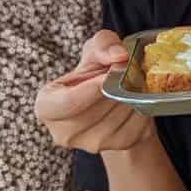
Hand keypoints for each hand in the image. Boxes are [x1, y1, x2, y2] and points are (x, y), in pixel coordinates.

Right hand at [36, 30, 153, 153]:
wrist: (112, 104)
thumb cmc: (94, 75)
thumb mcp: (93, 51)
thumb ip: (103, 44)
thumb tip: (119, 55)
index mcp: (47, 107)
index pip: (69, 103)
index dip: (93, 87)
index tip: (111, 71)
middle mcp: (65, 132)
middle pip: (100, 108)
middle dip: (118, 86)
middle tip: (128, 70)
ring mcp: (92, 144)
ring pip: (121, 115)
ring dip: (132, 94)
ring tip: (131, 82)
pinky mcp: (119, 146)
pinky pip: (137, 124)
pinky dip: (142, 106)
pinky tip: (137, 97)